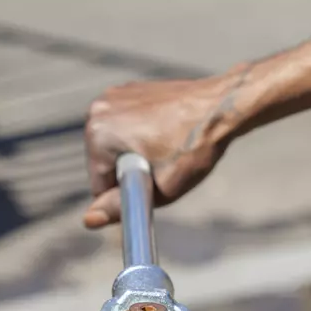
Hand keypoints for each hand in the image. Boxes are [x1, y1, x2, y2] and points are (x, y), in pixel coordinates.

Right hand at [82, 66, 251, 228]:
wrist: (221, 108)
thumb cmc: (194, 148)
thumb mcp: (159, 189)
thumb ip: (120, 207)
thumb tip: (89, 220)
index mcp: (98, 133)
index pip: (99, 186)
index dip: (127, 195)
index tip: (153, 185)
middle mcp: (98, 111)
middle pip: (103, 164)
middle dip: (128, 173)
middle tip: (162, 167)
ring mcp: (112, 97)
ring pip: (113, 146)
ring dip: (132, 154)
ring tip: (164, 150)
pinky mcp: (127, 91)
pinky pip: (123, 127)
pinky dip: (137, 135)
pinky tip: (163, 135)